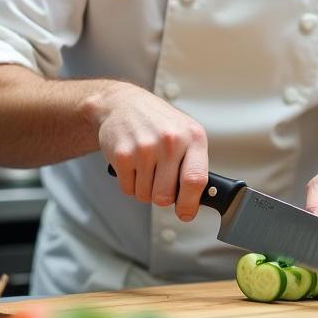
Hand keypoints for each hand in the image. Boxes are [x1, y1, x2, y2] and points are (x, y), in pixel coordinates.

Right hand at [92, 82, 208, 221]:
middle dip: (162, 196)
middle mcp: (170, 141)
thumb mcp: (186, 135)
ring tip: (146, 166)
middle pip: (166, 196)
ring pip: (145, 196)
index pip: (195, 180)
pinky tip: (134, 164)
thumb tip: (195, 201)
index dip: (190, 204)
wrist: (123, 104)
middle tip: (160, 180)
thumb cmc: (158, 123)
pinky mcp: (122, 154)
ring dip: (145, 188)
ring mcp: (145, 148)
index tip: (186, 213)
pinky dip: (130, 183)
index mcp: (193, 137)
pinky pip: (128, 190)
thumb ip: (194, 166)